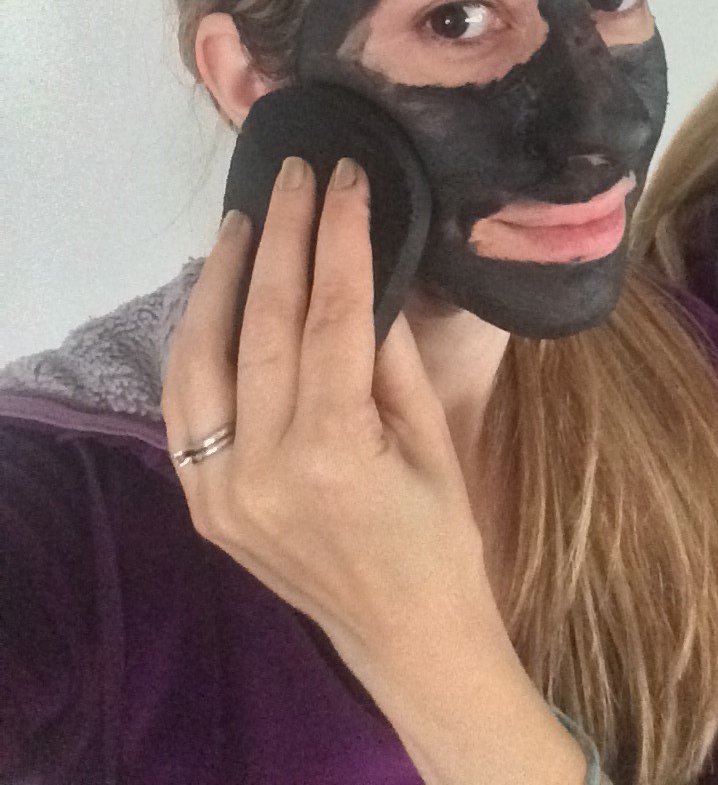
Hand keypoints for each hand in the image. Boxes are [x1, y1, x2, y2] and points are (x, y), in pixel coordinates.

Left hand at [161, 155, 588, 784]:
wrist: (405, 635)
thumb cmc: (440, 535)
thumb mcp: (432, 438)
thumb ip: (388, 355)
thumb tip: (360, 272)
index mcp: (335, 452)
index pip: (331, 315)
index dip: (340, 236)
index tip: (347, 177)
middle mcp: (262, 467)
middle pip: (266, 323)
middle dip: (284, 236)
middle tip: (299, 174)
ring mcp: (219, 489)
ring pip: (203, 356)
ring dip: (225, 278)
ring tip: (248, 220)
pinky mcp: (200, 501)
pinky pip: (185, 404)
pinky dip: (196, 340)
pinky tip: (216, 295)